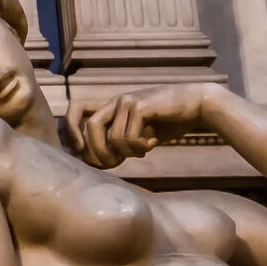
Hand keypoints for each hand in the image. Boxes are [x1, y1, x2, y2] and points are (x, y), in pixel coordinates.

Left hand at [67, 85, 212, 168]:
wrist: (196, 104)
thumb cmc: (167, 122)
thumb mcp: (139, 134)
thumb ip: (120, 143)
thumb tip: (98, 162)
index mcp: (111, 106)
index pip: (75, 109)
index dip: (70, 131)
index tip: (80, 153)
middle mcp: (116, 101)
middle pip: (89, 125)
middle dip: (96, 151)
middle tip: (111, 164)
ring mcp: (128, 101)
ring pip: (111, 136)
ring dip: (122, 153)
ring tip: (137, 154)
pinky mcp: (142, 106)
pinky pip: (129, 136)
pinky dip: (138, 148)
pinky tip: (149, 146)